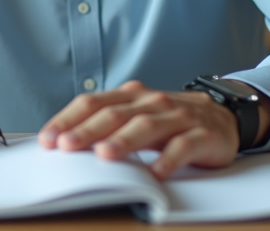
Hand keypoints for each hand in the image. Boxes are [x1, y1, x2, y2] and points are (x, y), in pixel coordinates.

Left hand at [38, 80, 269, 179]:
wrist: (222, 116)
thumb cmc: (170, 120)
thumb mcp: (137, 116)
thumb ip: (108, 125)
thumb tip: (63, 142)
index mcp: (131, 96)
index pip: (93, 103)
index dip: (68, 119)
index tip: (47, 139)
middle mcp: (151, 102)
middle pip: (115, 114)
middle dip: (87, 130)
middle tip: (66, 146)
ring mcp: (178, 117)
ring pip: (147, 126)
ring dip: (124, 141)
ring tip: (104, 155)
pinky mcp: (202, 135)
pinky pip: (183, 146)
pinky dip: (169, 159)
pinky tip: (156, 173)